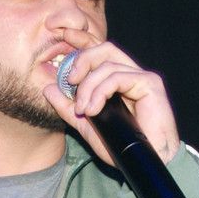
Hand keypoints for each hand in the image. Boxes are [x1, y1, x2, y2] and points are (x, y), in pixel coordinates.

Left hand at [42, 28, 180, 165]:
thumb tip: (48, 89)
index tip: (61, 35)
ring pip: (107, 64)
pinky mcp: (149, 83)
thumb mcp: (87, 126)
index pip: (98, 51)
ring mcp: (141, 77)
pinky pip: (117, 77)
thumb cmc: (122, 146)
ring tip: (83, 109)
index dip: (81, 40)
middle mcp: (130, 74)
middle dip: (82, 59)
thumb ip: (68, 108)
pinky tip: (93, 109)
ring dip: (88, 86)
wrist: (146, 162)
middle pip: (103, 49)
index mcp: (117, 80)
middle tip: (69, 80)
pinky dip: (100, 92)